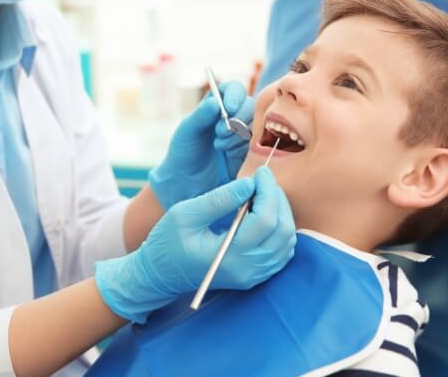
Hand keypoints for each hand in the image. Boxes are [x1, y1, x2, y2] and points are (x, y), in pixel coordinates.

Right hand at [95, 167, 296, 323]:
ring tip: (262, 193)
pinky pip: (282, 251)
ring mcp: (253, 276)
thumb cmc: (167, 243)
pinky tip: (264, 213)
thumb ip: (219, 199)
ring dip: (281, 212)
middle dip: (277, 198)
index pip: (265, 220)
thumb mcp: (185, 214)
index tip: (260, 172)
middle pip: (282, 230)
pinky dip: (280, 228)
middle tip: (263, 180)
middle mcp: (247, 270)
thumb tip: (249, 184)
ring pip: (287, 241)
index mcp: (229, 256)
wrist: (161, 275)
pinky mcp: (255, 275)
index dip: (268, 191)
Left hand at [149, 81, 253, 210]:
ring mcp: (243, 134)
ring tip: (220, 146)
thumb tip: (215, 102)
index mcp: (216, 105)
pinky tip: (229, 155)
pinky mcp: (250, 152)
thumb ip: (200, 116)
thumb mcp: (186, 132)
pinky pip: (258, 144)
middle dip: (237, 119)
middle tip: (219, 133)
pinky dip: (244, 148)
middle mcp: (233, 117)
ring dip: (238, 135)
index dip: (235, 95)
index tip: (229, 108)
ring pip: (256, 125)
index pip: (234, 89)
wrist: (187, 184)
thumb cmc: (183, 154)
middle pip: (250, 105)